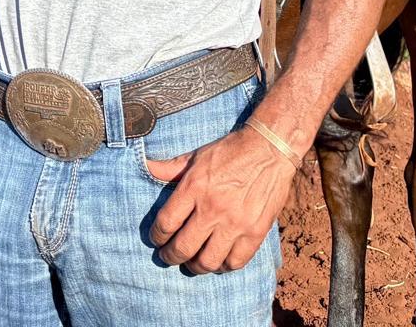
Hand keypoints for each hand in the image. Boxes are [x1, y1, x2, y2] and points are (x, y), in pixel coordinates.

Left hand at [146, 127, 295, 273]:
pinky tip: (218, 260)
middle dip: (170, 256)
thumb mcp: (196, 155)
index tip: (155, 239)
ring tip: (191, 262)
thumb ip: (171, 167)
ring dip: (195, 266)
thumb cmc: (229, 151)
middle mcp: (212, 208)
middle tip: (167, 256)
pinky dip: (223, 266)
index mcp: (194, 187)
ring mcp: (235, 223)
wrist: (269, 149)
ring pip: (208, 261)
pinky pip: (235, 262)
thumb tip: (146, 166)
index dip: (156, 236)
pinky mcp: (255, 232)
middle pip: (183, 247)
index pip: (166, 223)